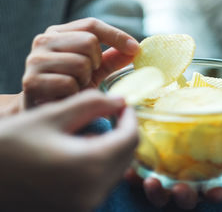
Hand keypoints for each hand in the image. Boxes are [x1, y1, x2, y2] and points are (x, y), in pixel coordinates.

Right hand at [0, 90, 137, 211]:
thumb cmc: (8, 145)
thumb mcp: (51, 116)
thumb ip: (91, 104)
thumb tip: (120, 100)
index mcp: (89, 166)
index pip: (130, 139)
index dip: (130, 118)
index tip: (123, 105)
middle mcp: (92, 193)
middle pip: (126, 158)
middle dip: (123, 133)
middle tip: (111, 115)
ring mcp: (84, 207)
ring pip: (115, 172)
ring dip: (112, 149)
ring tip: (93, 131)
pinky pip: (100, 185)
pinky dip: (99, 166)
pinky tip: (81, 152)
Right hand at [22, 18, 138, 107]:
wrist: (43, 110)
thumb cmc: (70, 87)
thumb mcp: (94, 70)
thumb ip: (112, 58)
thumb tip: (135, 49)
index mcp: (59, 33)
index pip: (92, 25)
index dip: (117, 36)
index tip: (135, 48)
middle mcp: (43, 40)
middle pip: (89, 41)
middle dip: (96, 62)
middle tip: (88, 76)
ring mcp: (35, 60)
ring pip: (81, 63)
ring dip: (85, 80)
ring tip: (76, 87)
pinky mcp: (32, 81)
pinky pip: (69, 83)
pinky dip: (75, 93)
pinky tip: (67, 97)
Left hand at [126, 146, 221, 209]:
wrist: (169, 138)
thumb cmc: (197, 148)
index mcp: (202, 181)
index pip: (211, 194)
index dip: (215, 195)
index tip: (218, 192)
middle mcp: (182, 185)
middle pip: (184, 198)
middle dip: (185, 197)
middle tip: (182, 189)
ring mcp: (162, 182)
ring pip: (159, 195)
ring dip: (157, 192)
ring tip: (152, 182)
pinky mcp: (141, 176)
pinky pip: (135, 182)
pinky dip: (133, 178)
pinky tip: (132, 171)